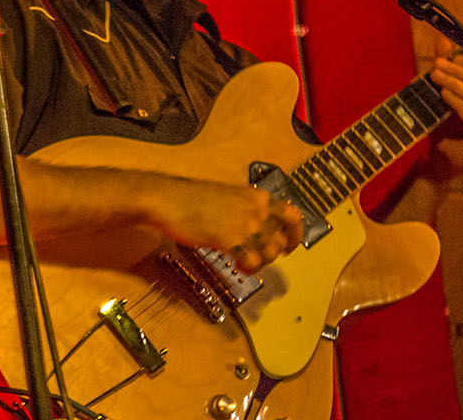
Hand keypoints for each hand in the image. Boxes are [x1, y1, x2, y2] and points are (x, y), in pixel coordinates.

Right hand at [149, 178, 305, 274]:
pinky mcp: (232, 240)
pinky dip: (248, 267)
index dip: (295, 234)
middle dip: (275, 252)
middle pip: (282, 239)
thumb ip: (245, 209)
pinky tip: (237, 264)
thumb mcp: (225, 196)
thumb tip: (255, 227)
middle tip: (266, 258)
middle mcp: (255, 209)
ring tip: (246, 262)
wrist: (166, 199)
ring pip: (270, 253)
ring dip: (260, 262)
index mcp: (255, 196)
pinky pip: (253, 262)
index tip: (290, 244)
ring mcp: (245, 225)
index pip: (291, 215)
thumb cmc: (188, 197)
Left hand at [422, 34, 462, 180]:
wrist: (438, 161)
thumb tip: (442, 38)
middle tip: (437, 65)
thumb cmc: (442, 125)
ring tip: (435, 76)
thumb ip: (446, 67)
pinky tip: (443, 94)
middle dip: (460, 72)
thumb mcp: (444, 91)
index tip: (450, 55)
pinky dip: (458, 104)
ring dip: (456, 85)